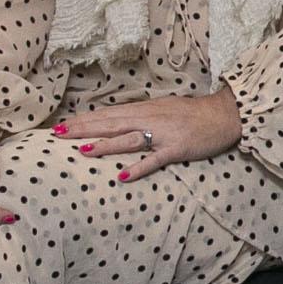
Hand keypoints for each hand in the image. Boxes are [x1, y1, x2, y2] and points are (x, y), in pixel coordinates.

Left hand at [59, 89, 244, 182]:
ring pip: (128, 139)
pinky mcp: (176, 148)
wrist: (224, 115)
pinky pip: (154, 159)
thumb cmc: (194, 113)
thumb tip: (116, 121)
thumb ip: (140, 115)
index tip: (61, 125)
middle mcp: (150, 119)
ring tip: (82, 150)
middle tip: (58, 134)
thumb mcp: (163, 108)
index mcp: (145, 109)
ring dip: (105, 145)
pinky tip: (122, 176)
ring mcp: (162, 134)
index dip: (83, 119)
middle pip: (111, 124)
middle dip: (83, 129)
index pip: (108, 114)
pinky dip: (138, 167)